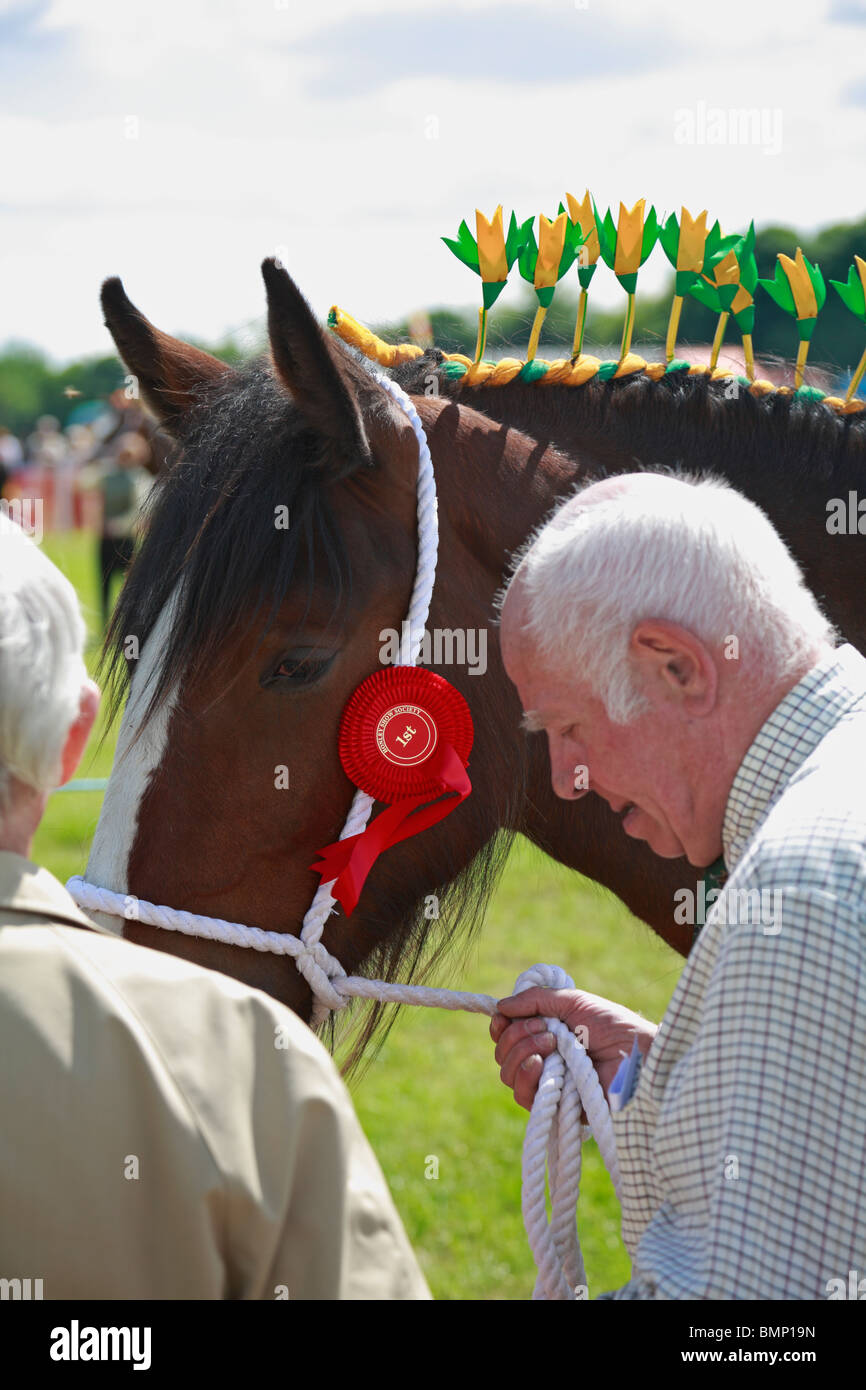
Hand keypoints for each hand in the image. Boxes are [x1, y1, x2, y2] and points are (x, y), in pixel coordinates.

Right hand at [490, 986, 656, 1112]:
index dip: (501, 1025)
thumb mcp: (573, 1002)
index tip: (506, 1016)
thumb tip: (500, 1006)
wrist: (637, 1056)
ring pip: (507, 1074)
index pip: (505, 1034)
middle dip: (517, 1035)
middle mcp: (542, 1059)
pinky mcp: (555, 1106)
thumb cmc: (612, 1026)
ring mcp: (547, 1084)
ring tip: (552, 1043)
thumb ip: (536, 1000)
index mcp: (545, 1034)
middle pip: (503, 1053)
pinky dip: (527, 1075)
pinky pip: (523, 1095)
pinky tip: (543, 1064)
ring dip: (523, 1052)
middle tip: (547, 1029)